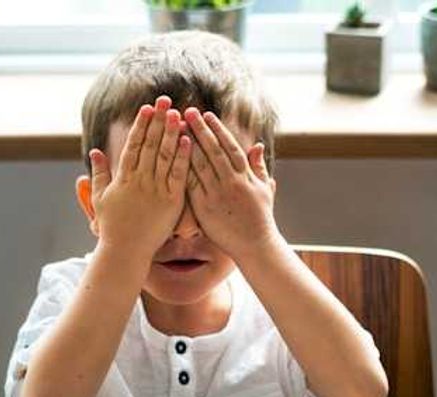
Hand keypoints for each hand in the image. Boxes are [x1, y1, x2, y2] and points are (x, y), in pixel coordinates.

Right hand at [89, 96, 191, 258]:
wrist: (126, 251)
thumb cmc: (112, 228)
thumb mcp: (99, 199)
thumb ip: (98, 173)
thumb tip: (95, 151)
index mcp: (123, 177)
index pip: (134, 145)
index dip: (141, 124)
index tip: (147, 107)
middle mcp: (140, 180)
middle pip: (150, 144)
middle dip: (158, 121)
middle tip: (166, 100)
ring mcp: (156, 190)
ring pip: (165, 155)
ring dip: (171, 133)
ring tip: (178, 113)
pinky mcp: (171, 202)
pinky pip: (179, 175)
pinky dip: (183, 157)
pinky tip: (188, 140)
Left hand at [184, 108, 277, 260]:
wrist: (255, 245)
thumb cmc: (261, 218)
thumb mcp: (265, 189)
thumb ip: (259, 166)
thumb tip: (256, 145)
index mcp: (245, 176)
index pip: (229, 146)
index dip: (218, 129)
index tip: (207, 115)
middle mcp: (232, 182)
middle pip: (213, 151)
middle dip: (200, 130)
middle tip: (187, 112)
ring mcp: (217, 195)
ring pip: (200, 165)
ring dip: (188, 145)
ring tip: (176, 129)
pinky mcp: (205, 208)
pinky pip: (191, 185)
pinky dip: (182, 170)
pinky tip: (172, 157)